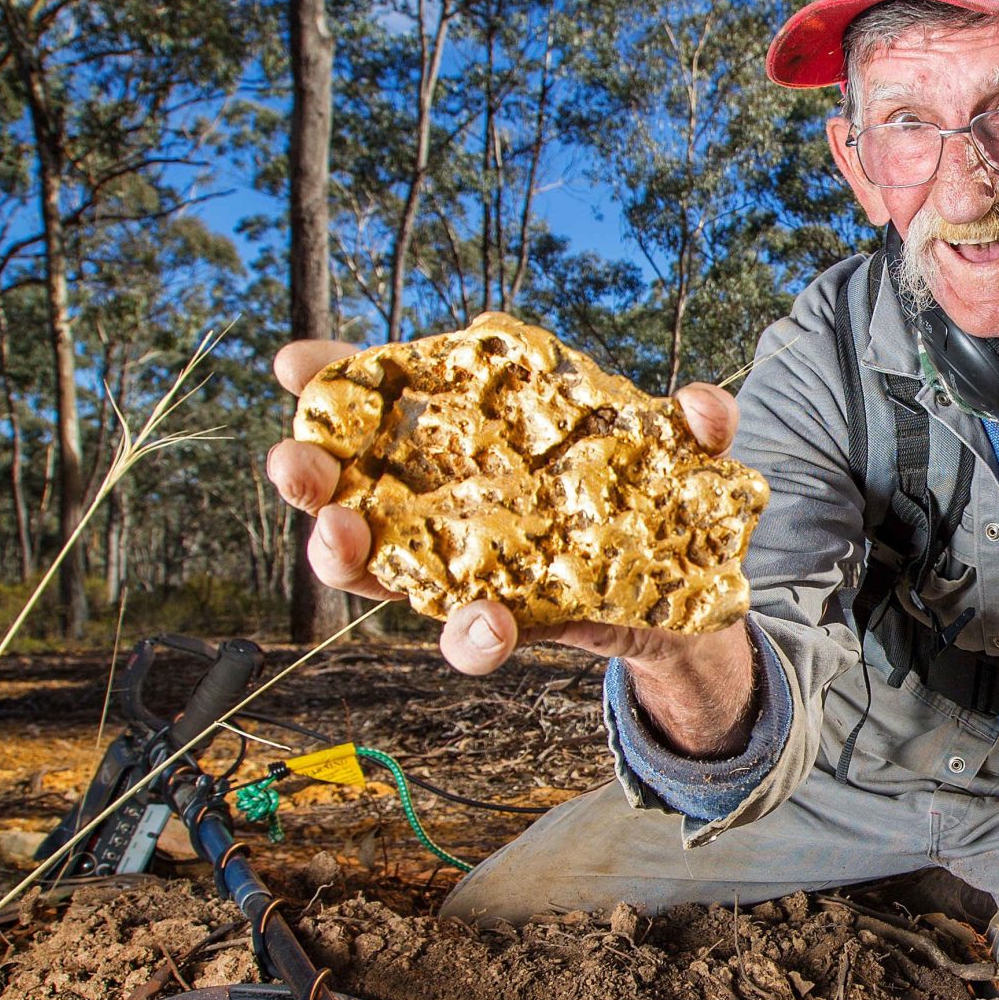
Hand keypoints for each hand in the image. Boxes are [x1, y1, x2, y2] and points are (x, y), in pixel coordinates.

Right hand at [263, 339, 747, 689]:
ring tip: (343, 540)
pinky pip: (468, 636)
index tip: (294, 363)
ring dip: (345, 556)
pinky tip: (490, 622)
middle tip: (295, 464)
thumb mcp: (681, 454)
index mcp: (469, 438)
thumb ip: (692, 425)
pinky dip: (474, 633)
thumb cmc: (656, 500)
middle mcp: (444, 503)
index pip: (382, 400)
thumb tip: (704, 407)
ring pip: (376, 568)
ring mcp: (462, 567)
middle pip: (346, 485)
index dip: (331, 381)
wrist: (687, 602)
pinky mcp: (501, 625)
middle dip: (306, 474)